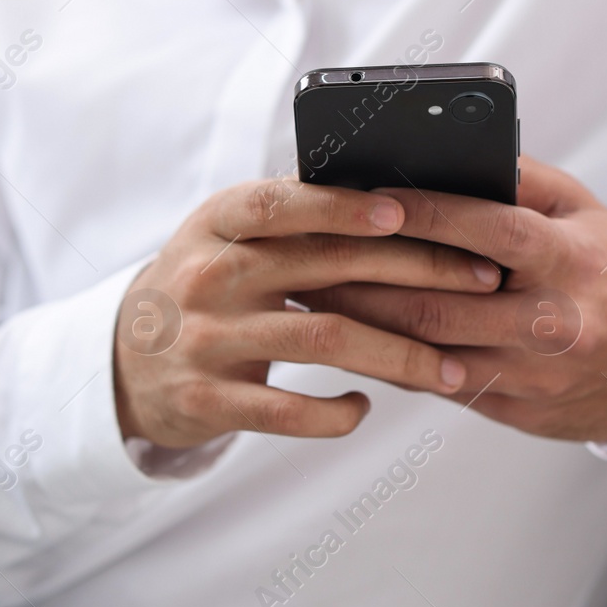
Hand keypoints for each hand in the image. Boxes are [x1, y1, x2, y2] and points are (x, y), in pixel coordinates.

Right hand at [115, 178, 501, 447]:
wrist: (124, 357)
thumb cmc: (208, 280)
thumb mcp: (229, 233)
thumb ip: (293, 214)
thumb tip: (401, 192)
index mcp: (219, 221)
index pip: (282, 203)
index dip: (342, 206)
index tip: (405, 210)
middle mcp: (211, 274)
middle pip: (327, 270)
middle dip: (417, 273)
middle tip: (482, 281)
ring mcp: (206, 339)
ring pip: (324, 341)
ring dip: (401, 355)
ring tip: (453, 368)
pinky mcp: (208, 400)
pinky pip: (287, 411)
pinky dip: (336, 414)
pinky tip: (365, 408)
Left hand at [298, 157, 606, 442]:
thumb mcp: (582, 212)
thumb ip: (522, 180)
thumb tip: (449, 147)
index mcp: (571, 258)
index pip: (489, 230)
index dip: (425, 214)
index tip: (366, 196)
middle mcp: (554, 321)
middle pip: (441, 301)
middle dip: (365, 277)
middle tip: (307, 253)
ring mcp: (533, 374)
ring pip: (429, 352)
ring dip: (361, 324)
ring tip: (310, 294)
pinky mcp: (515, 410)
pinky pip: (438, 385)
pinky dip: (387, 359)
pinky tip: (348, 335)